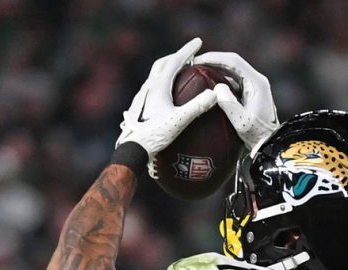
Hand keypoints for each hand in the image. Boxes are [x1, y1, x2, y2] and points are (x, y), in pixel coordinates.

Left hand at [116, 38, 221, 172]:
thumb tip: (214, 94)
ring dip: (168, 66)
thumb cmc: (155, 135)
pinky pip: (152, 85)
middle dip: (177, 55)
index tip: (198, 42)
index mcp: (158, 87)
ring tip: (179, 69)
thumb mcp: (179, 121)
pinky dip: (163, 79)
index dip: (187, 50)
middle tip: (190, 53)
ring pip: (155, 73)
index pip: (174, 61)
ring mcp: (142, 96)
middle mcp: (148, 88)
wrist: (133, 149)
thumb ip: (197, 107)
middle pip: (163, 63)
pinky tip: (167, 90)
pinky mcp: (140, 106)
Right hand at [197, 52, 278, 154]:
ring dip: (216, 69)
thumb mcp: (241, 121)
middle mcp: (256, 80)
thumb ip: (228, 103)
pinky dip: (220, 80)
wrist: (269, 145)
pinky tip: (208, 85)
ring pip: (232, 72)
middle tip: (194, 63)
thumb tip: (216, 87)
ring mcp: (253, 87)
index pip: (233, 61)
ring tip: (198, 71)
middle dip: (213, 61)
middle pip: (232, 63)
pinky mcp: (249, 94)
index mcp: (256, 82)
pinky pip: (233, 82)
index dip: (214, 58)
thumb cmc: (257, 135)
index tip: (197, 59)